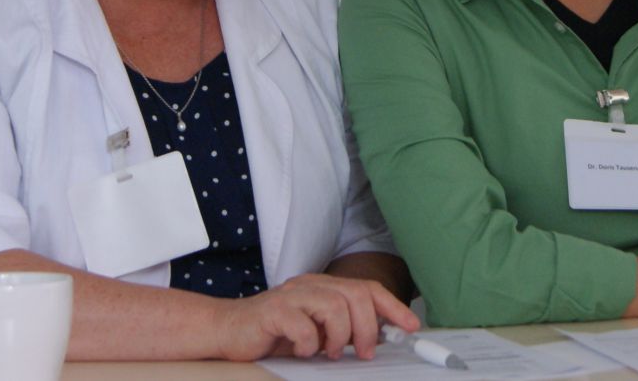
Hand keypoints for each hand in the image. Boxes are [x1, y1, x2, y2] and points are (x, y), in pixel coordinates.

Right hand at [213, 273, 419, 361]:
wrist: (227, 330)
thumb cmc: (273, 333)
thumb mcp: (316, 329)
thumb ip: (342, 328)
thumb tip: (378, 337)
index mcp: (323, 286)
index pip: (366, 287)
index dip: (392, 306)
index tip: (410, 325)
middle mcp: (310, 285)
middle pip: (355, 294)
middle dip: (367, 327)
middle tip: (363, 352)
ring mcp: (290, 295)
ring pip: (334, 306)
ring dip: (339, 336)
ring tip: (328, 352)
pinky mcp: (271, 311)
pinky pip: (302, 325)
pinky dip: (308, 343)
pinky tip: (300, 350)